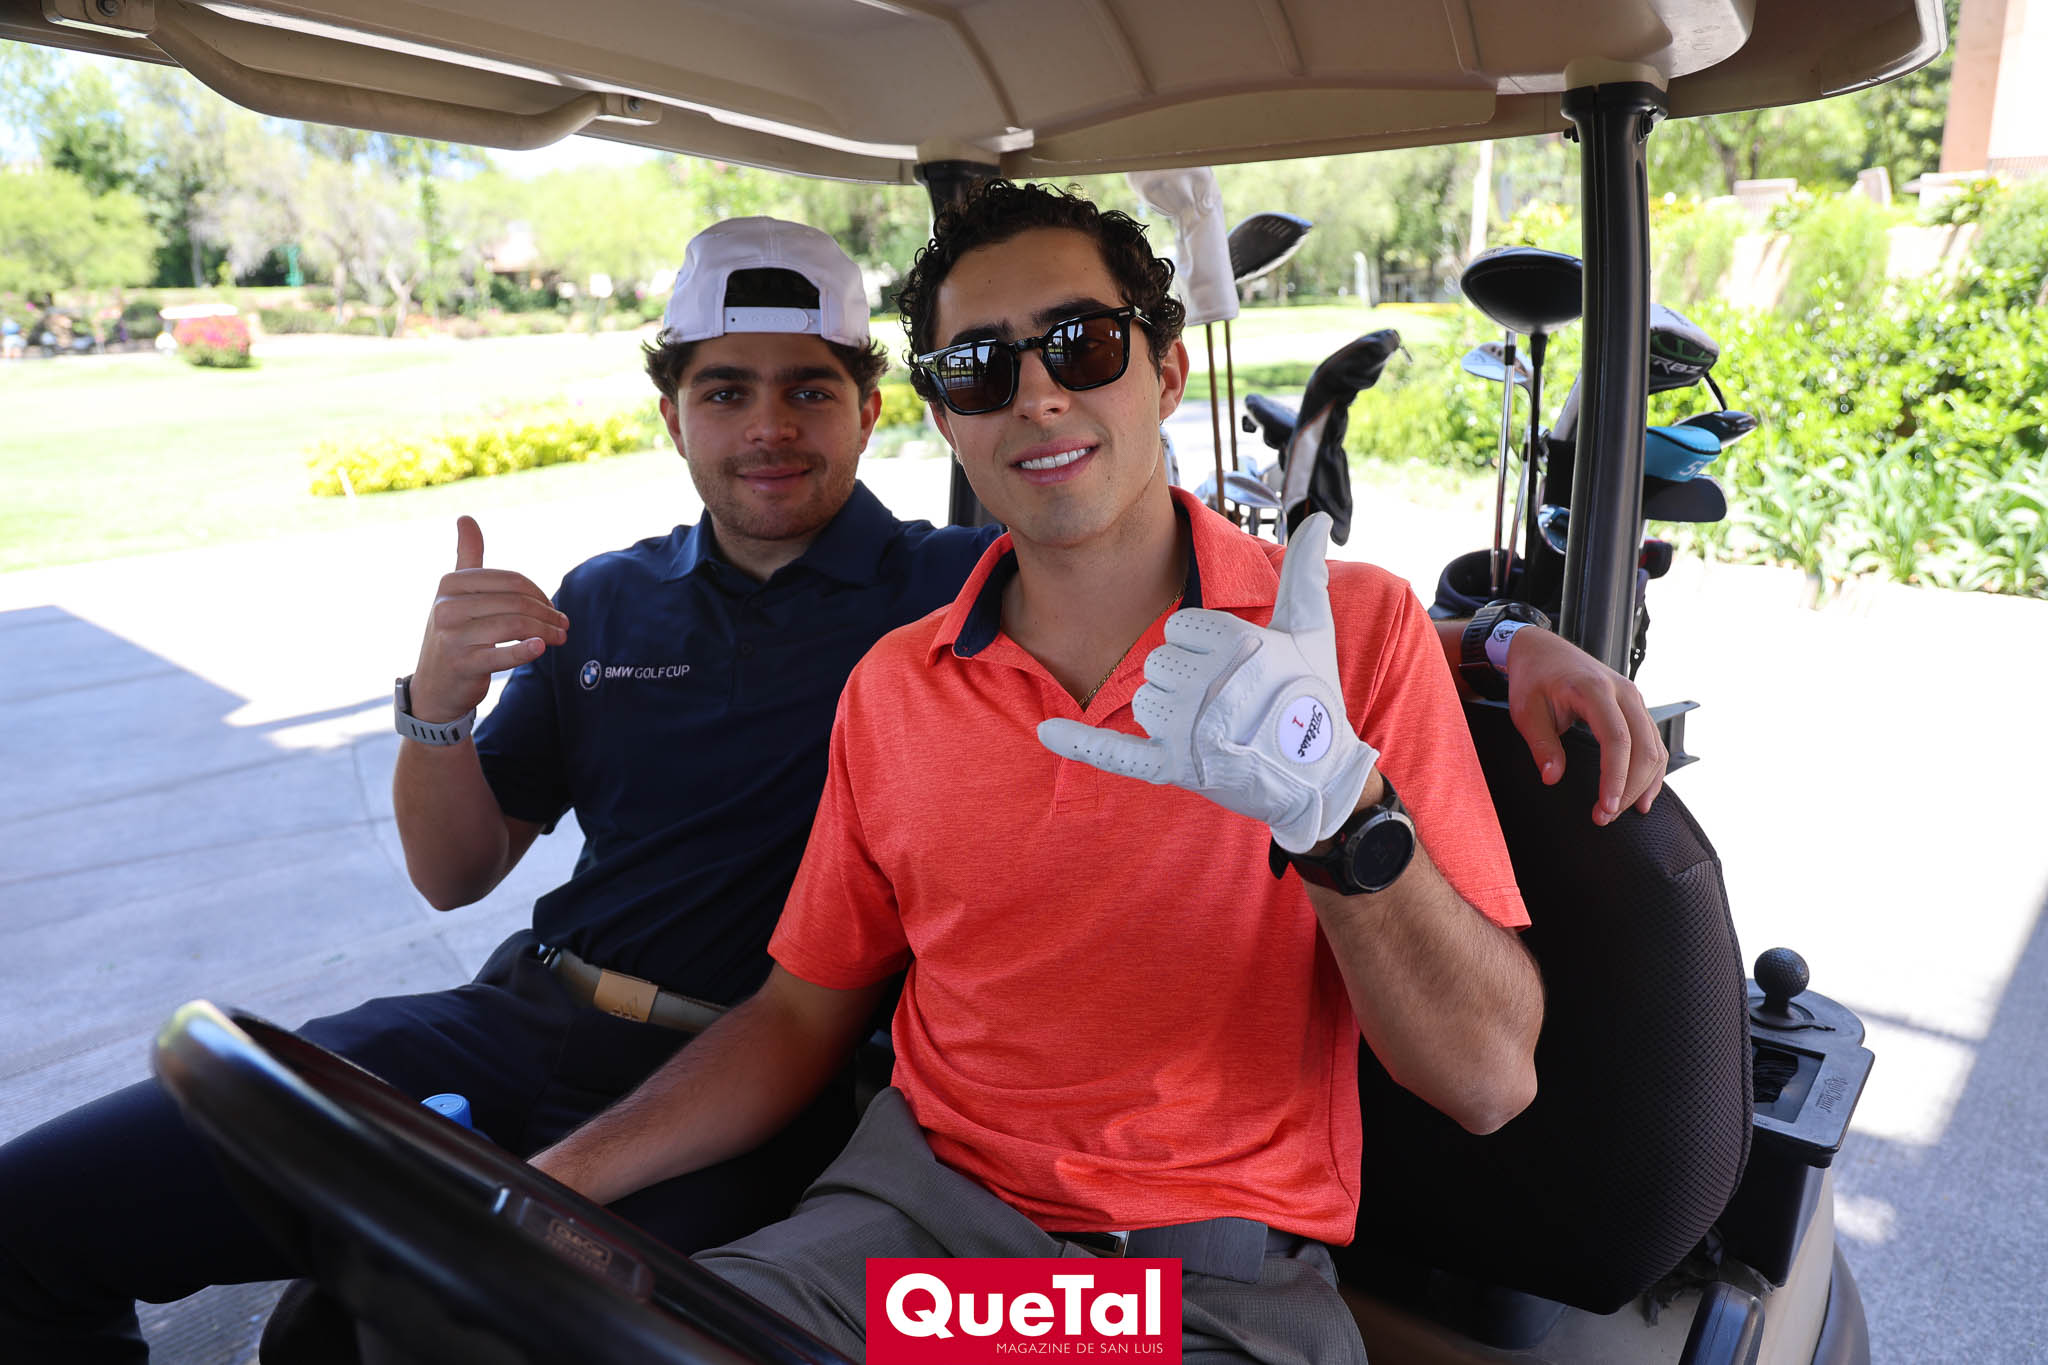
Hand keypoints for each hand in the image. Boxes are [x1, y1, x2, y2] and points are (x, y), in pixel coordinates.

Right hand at [408, 517, 568, 722]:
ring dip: (546, 632)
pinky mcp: (462, 664)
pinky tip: (541, 648)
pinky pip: (501, 655)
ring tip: (561, 638)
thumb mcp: (457, 594)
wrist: (435, 685)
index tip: (553, 608)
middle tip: (564, 625)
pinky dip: (524, 651)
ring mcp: (452, 636)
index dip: (538, 593)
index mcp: (451, 584)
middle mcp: (447, 607)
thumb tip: (466, 517)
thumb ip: (467, 557)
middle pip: (515, 603)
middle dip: (547, 614)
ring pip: (514, 626)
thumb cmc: (454, 633)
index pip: (509, 580)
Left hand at [1038, 513, 1377, 852]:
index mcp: (1236, 641)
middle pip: (1158, 664)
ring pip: (1144, 702)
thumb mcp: (1311, 630)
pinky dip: (1080, 744)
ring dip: (1170, 715)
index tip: (1238, 669)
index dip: (1204, 648)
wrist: (1316, 775)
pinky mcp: (1174, 768)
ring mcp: (1189, 728)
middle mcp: (1210, 682)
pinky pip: (1115, 752)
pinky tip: (1046, 733)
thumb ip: (1303, 573)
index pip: (1180, 629)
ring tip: (1215, 730)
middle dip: (1187, 681)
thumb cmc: (1311, 695)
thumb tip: (1318, 519)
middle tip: (1230, 704)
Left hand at [1503, 627, 1665, 824]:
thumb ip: (1541, 745)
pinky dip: (1651, 770)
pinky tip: (1641, 794)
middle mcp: (1623, 692)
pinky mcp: (1636, 705)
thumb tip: (1553, 777)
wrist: (1542, 648)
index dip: (1616, 778)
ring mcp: (1634, 697)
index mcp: (1594, 689)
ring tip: (1621, 811)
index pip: (1617, 740)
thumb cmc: (1533, 678)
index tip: (1606, 808)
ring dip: (1643, 783)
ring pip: (1654, 747)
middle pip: (1644, 747)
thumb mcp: (1526, 712)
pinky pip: (1652, 741)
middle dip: (1630, 787)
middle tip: (1606, 817)